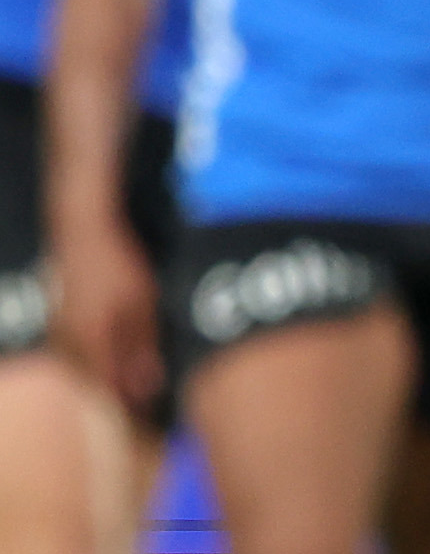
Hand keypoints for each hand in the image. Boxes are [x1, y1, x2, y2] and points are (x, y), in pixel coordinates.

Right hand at [49, 215, 161, 408]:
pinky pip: (80, 352)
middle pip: (93, 384)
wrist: (82, 232)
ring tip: (133, 385)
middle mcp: (69, 344)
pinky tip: (115, 358)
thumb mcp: (141, 303)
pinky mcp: (61, 323)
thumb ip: (142, 345)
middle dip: (117, 396)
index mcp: (91, 343)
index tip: (148, 416)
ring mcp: (61, 333)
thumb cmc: (115, 264)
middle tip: (143, 405)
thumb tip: (147, 384)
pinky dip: (98, 361)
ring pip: (85, 369)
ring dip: (108, 378)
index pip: (107, 390)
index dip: (127, 407)